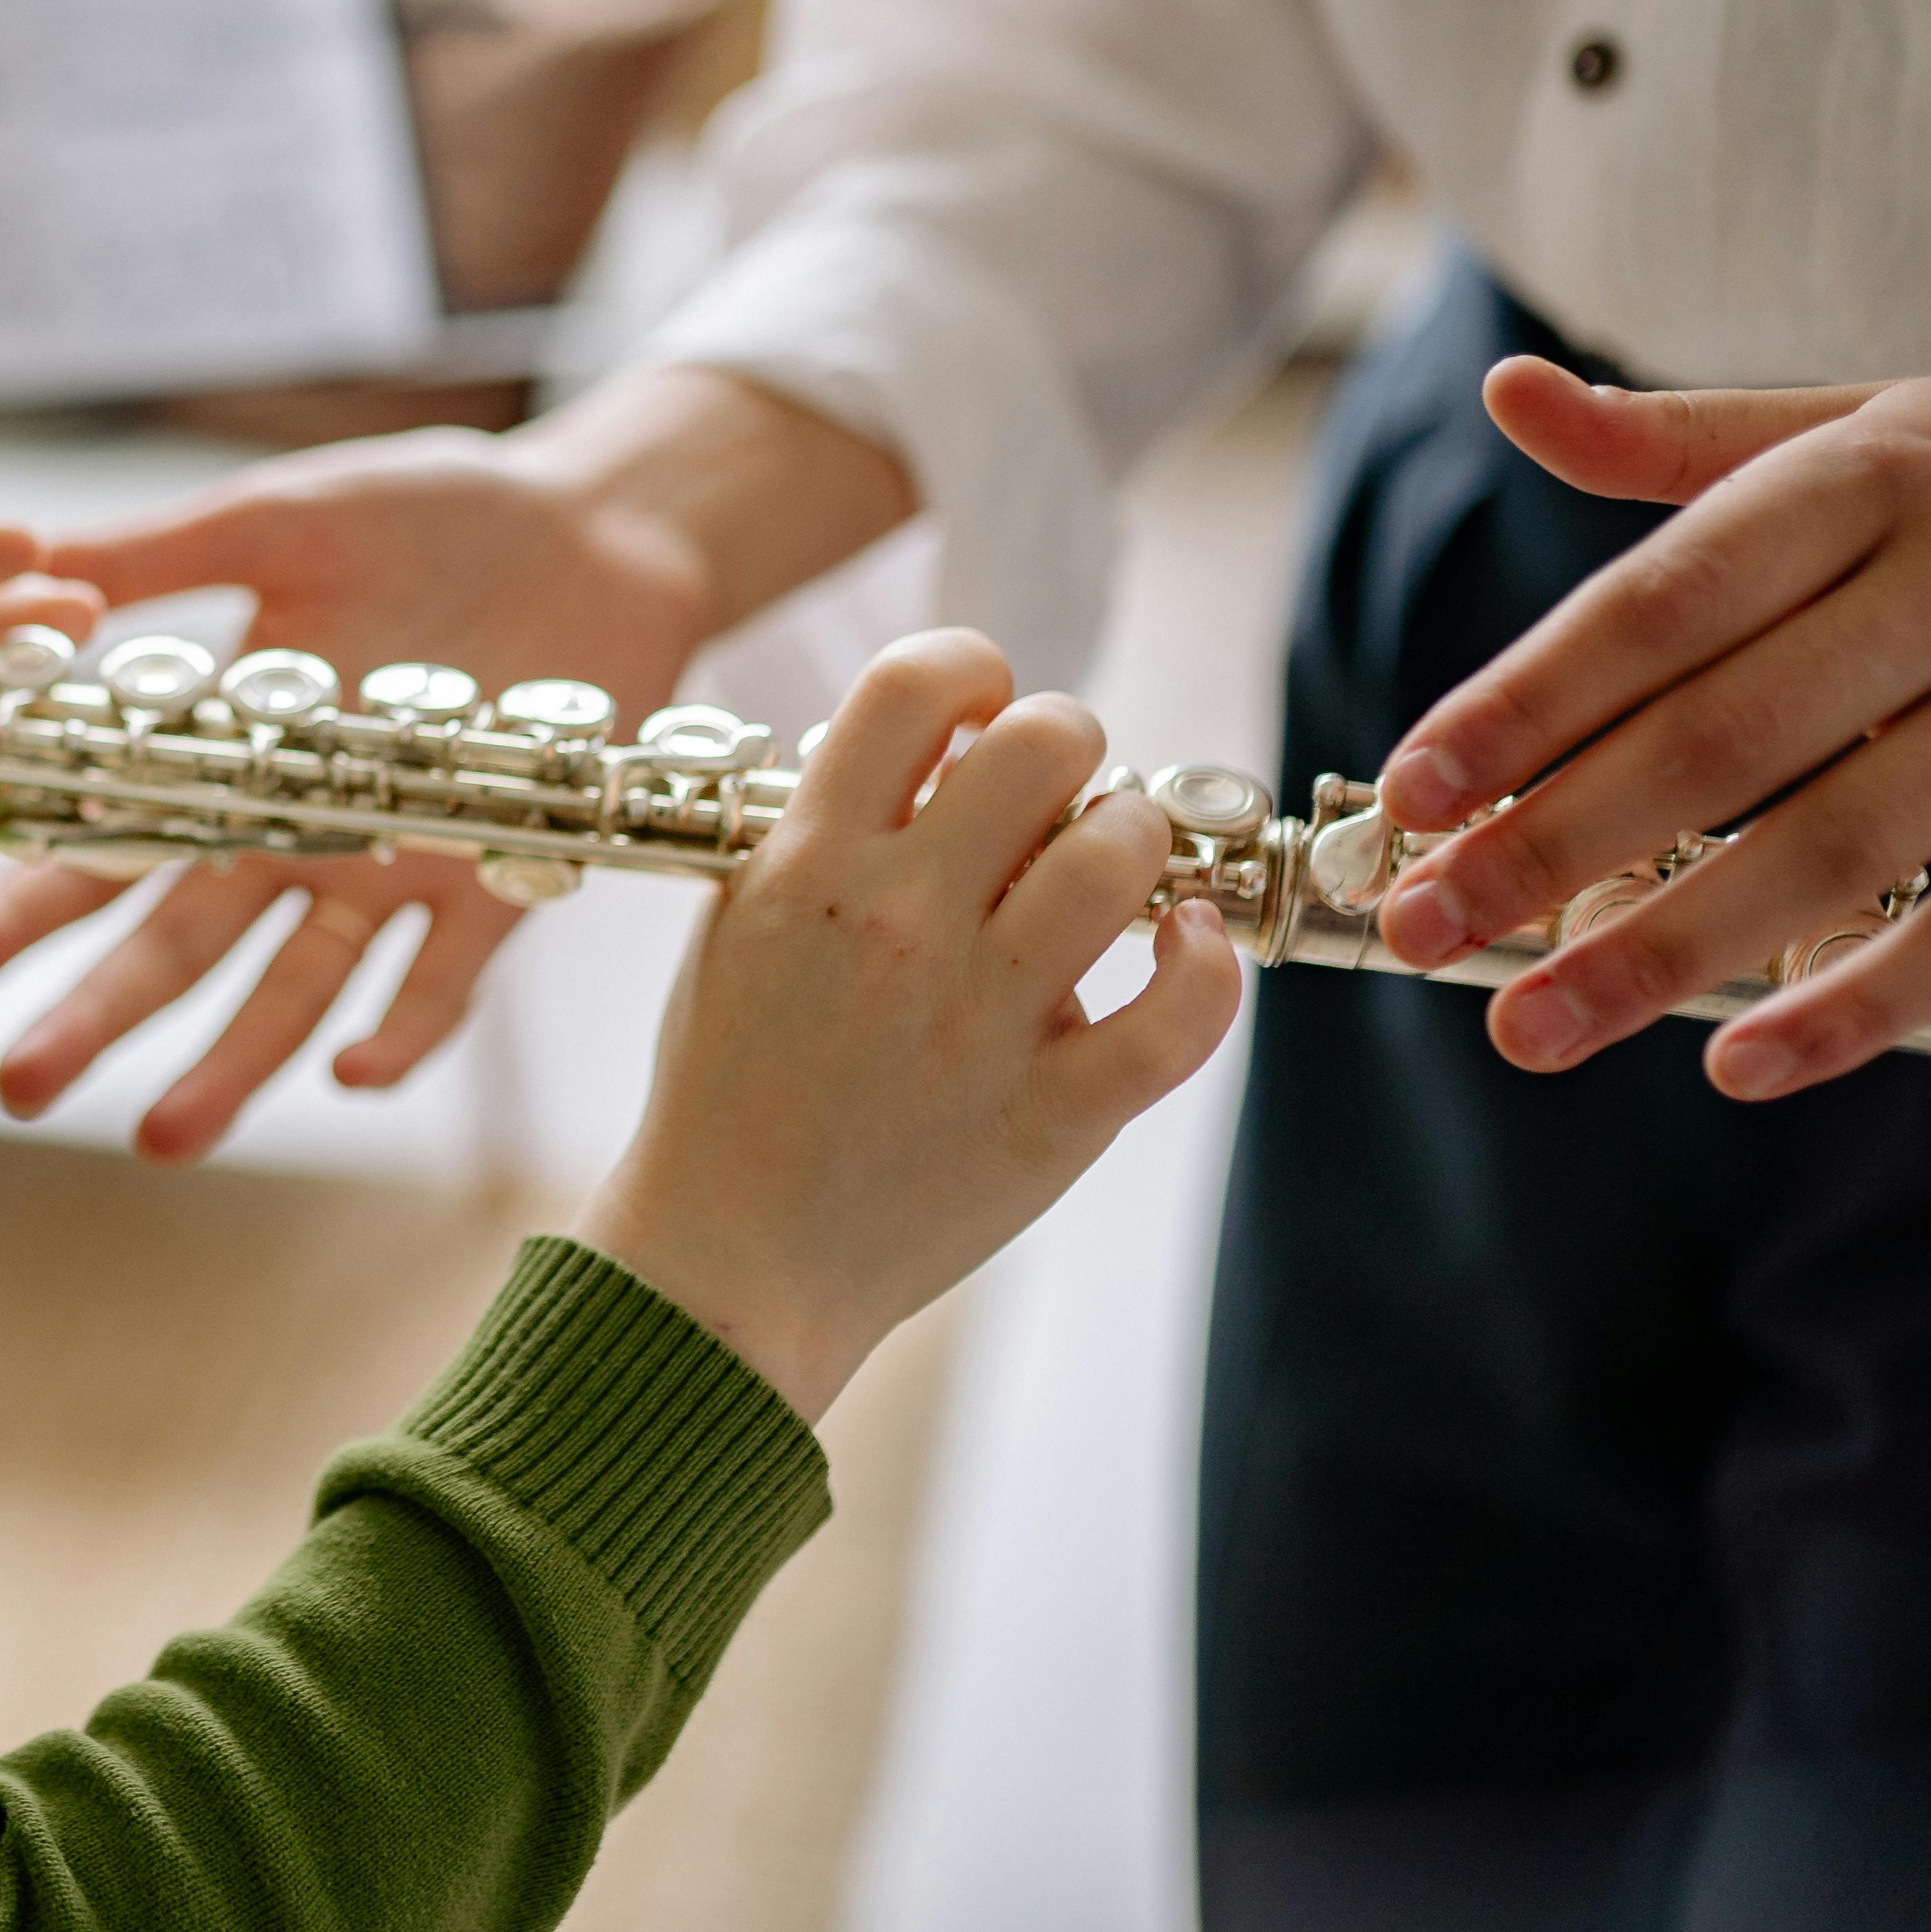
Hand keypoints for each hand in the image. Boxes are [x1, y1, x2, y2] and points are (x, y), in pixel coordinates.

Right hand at [0, 372, 911, 1161]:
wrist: (593, 523)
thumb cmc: (430, 510)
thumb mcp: (275, 518)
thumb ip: (157, 556)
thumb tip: (23, 563)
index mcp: (222, 750)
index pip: (101, 845)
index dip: (19, 910)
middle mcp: (293, 828)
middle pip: (179, 942)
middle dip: (97, 1017)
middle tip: (19, 1086)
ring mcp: (391, 864)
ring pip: (294, 987)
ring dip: (231, 1061)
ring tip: (162, 1136)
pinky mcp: (497, 880)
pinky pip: (443, 981)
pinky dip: (401, 1027)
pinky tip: (350, 1075)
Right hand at [572, 630, 1237, 1421]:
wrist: (725, 1259)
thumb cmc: (728, 1087)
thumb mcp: (737, 924)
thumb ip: (821, 828)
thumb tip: (936, 752)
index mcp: (808, 864)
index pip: (915, 684)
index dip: (971, 672)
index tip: (977, 718)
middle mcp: (897, 923)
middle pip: (1044, 744)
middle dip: (1066, 750)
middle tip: (1051, 804)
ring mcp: (978, 1021)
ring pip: (1122, 856)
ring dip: (1134, 844)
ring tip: (1111, 879)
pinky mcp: (1051, 1115)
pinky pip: (1179, 1016)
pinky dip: (1205, 965)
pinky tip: (1183, 950)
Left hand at [1371, 363, 1930, 1099]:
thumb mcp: (1862, 426)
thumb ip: (1677, 440)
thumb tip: (1509, 390)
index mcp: (1868, 480)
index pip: (1661, 605)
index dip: (1528, 702)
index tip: (1411, 790)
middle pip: (1725, 737)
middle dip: (1555, 845)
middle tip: (1419, 931)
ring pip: (1842, 845)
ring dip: (1672, 949)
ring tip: (1532, 1025)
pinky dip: (1864, 1004)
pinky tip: (1741, 1063)